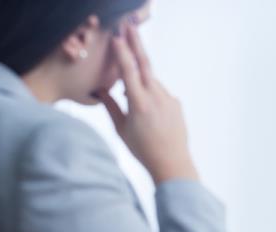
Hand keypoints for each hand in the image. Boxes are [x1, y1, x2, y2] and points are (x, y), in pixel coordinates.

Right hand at [97, 23, 197, 183]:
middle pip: (145, 64)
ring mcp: (169, 99)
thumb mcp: (121, 129)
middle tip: (130, 25)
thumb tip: (99, 89)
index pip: (129, 71)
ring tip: (134, 102)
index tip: (117, 36)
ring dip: (140, 80)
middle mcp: (157, 97)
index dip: (122, 52)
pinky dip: (150, 94)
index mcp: (139, 104)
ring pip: (151, 80)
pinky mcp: (176, 104)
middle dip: (137, 43)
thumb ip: (110, 106)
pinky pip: (160, 92)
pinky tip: (147, 114)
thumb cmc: (143, 149)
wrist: (172, 162)